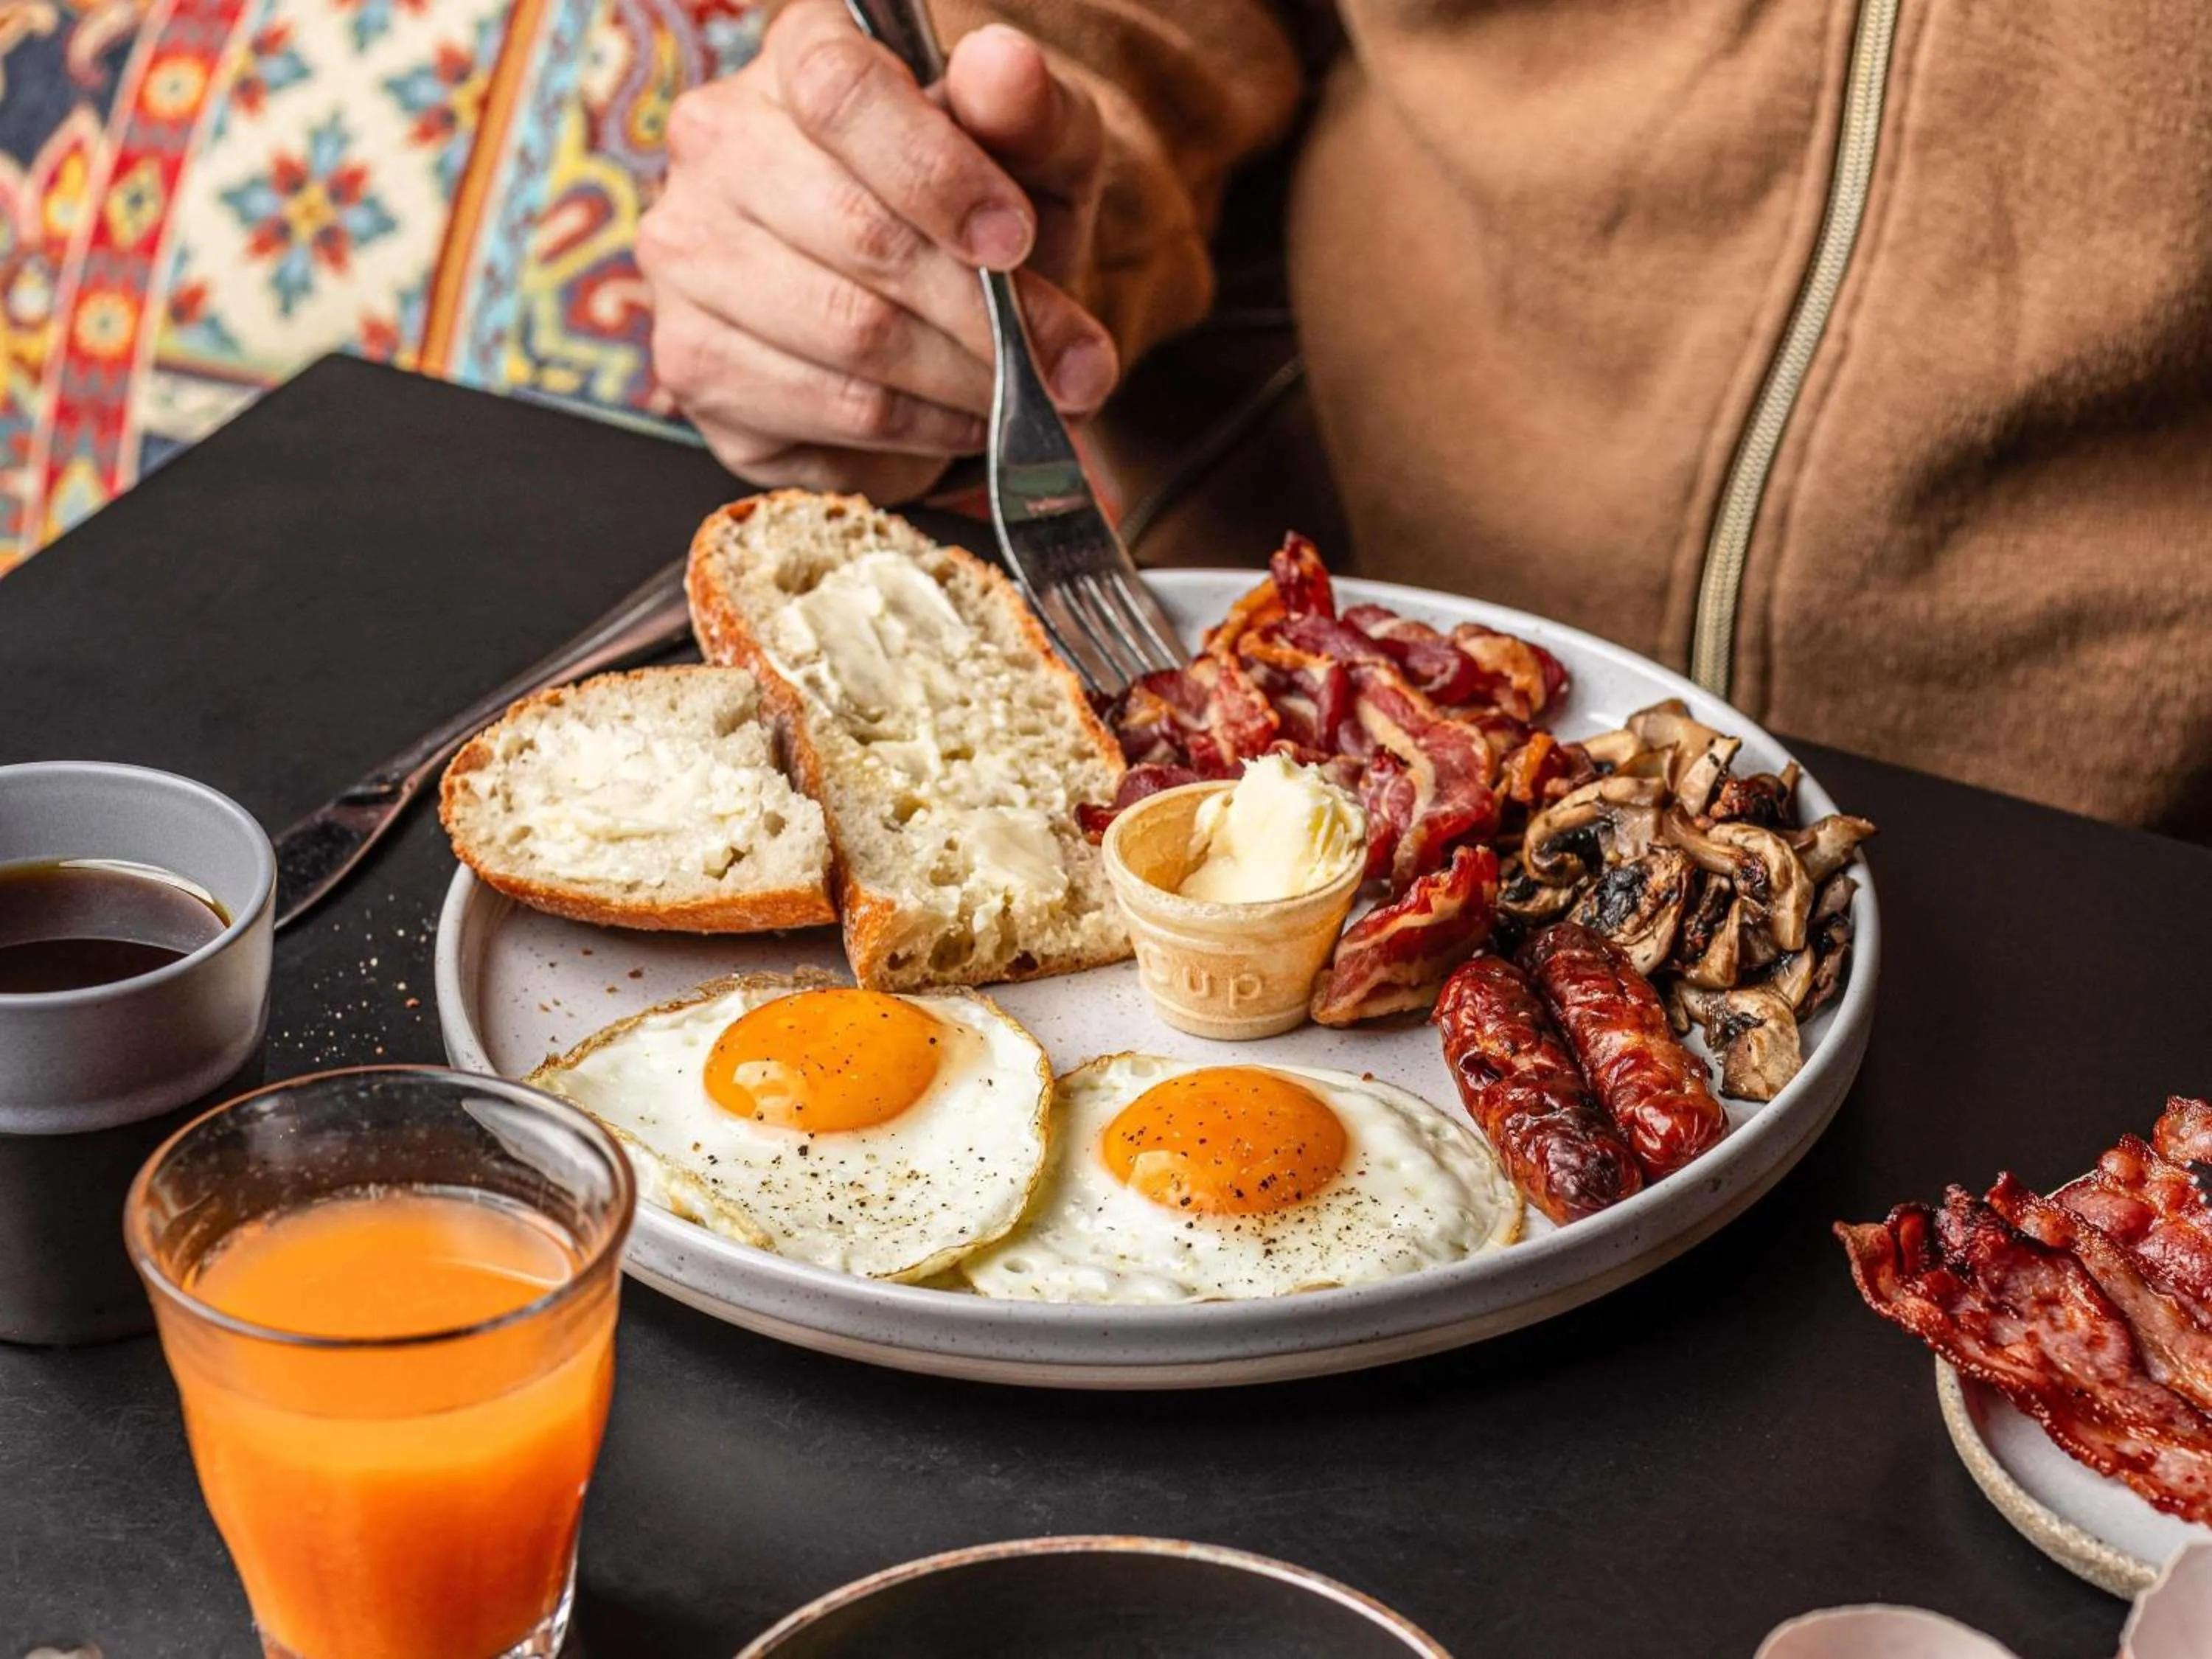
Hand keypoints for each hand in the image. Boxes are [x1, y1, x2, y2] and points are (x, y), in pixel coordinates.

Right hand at [639, 0, 1119, 500]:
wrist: (939, 306)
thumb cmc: (984, 210)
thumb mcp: (1036, 152)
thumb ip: (1029, 110)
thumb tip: (1004, 68)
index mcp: (799, 54)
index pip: (842, 92)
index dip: (939, 174)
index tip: (1017, 241)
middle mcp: (716, 141)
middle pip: (857, 232)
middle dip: (983, 311)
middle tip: (1069, 362)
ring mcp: (685, 255)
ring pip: (848, 332)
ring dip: (963, 380)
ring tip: (1026, 392)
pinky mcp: (692, 362)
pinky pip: (826, 409)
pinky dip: (921, 428)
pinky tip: (966, 418)